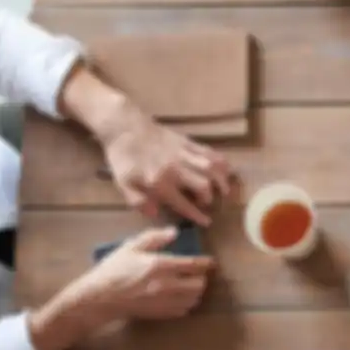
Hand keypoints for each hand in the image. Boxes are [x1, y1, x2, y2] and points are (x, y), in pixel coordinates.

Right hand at [72, 227, 213, 320]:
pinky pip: (183, 311)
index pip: (193, 265)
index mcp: (161, 265)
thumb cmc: (114, 269)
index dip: (206, 263)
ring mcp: (164, 302)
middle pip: (199, 284)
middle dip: (201, 278)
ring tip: (189, 285)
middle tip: (196, 274)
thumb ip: (154, 237)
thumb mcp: (131, 247)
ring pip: (194, 299)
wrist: (100, 298)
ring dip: (195, 292)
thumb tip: (174, 232)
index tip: (210, 261)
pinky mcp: (160, 314)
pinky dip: (186, 304)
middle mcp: (167, 285)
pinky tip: (179, 297)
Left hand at [101, 115, 236, 225]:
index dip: (197, 215)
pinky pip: (210, 152)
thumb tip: (155, 214)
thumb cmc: (123, 158)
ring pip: (211, 168)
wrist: (125, 127)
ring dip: (221, 180)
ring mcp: (183, 154)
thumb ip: (137, 201)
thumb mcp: (123, 183)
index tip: (207, 222)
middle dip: (209, 197)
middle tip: (206, 202)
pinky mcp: (188, 142)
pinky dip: (221, 162)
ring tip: (223, 189)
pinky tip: (226, 170)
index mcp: (158, 182)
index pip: (183, 203)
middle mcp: (175, 169)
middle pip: (204, 185)